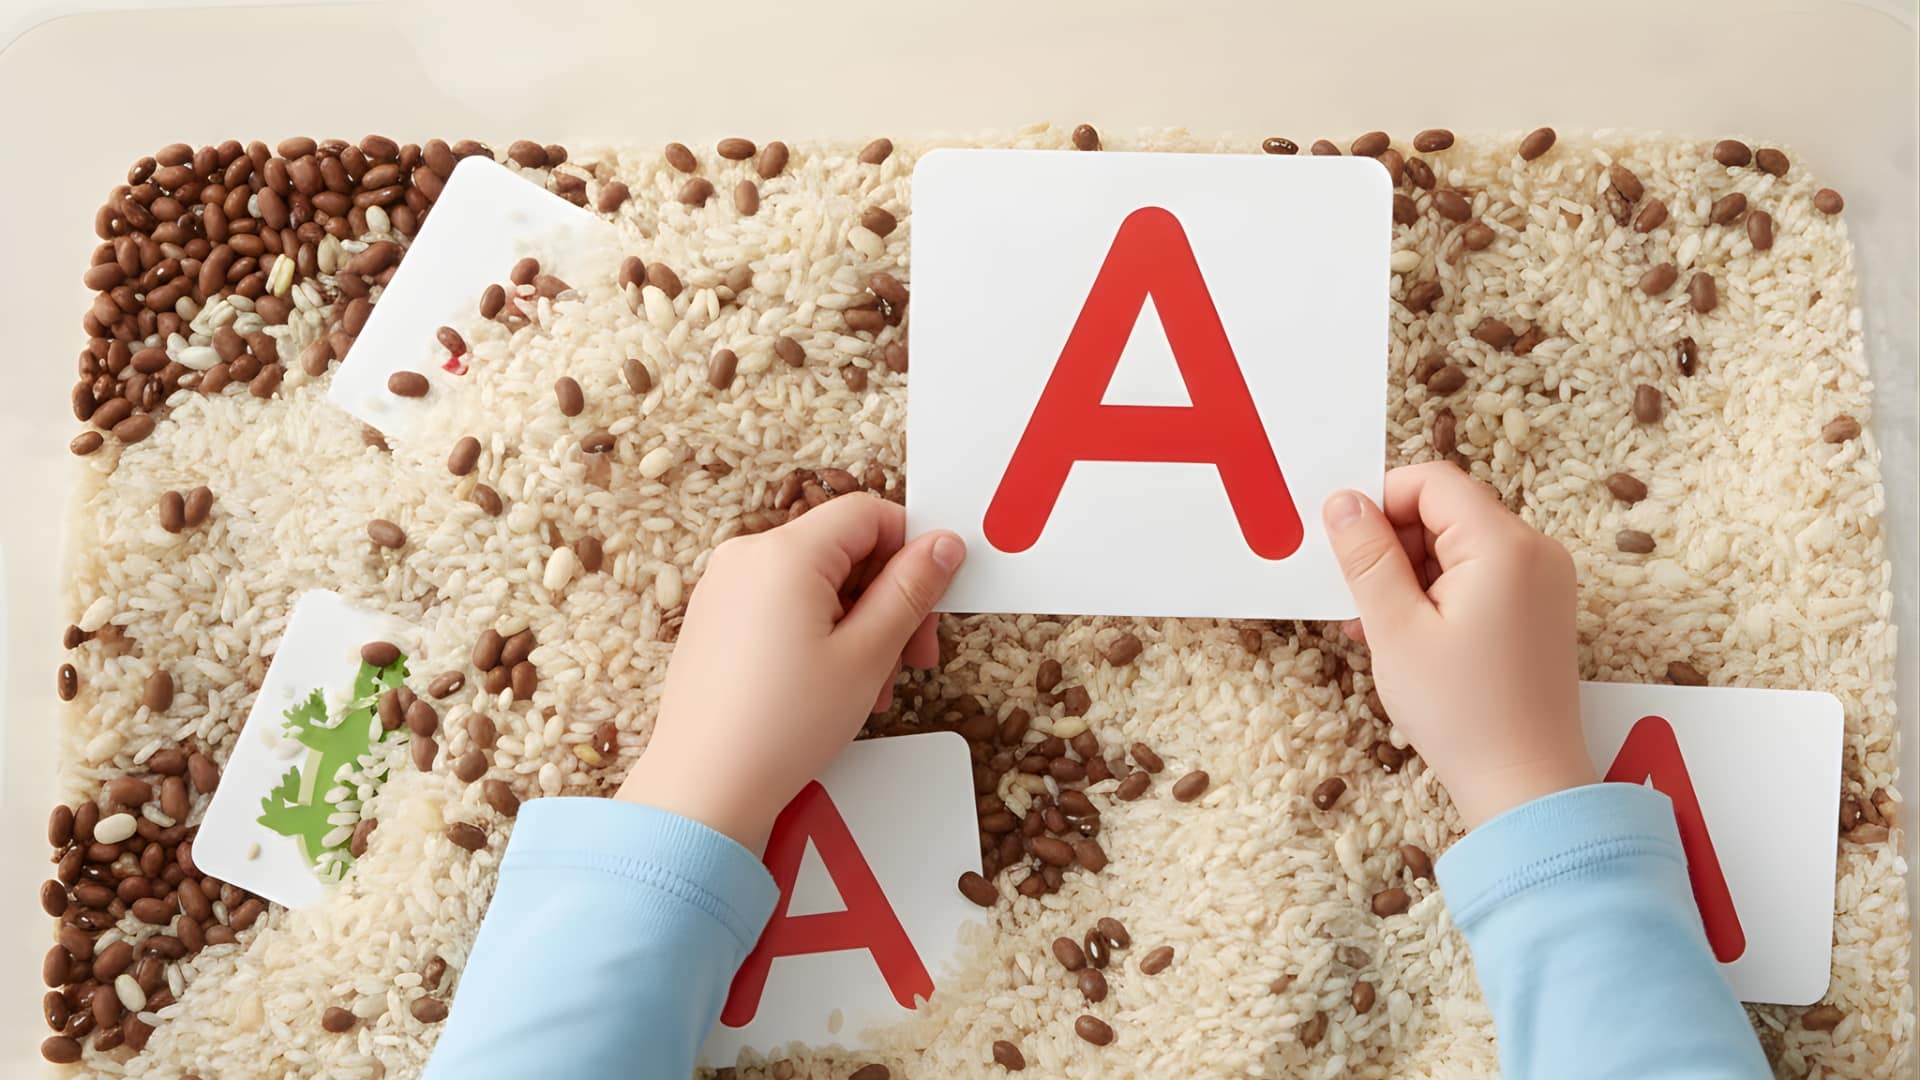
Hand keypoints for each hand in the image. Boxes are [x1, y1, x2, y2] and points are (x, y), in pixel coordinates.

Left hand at [616, 494, 966, 850]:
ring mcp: (724, 589)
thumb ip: (911, 590)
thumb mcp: (867, 654)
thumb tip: (944, 544)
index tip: (936, 596)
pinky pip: (783, 606)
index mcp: (785, 553)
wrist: (704, 789)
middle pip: (843, 550)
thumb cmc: (785, 725)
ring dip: (859, 625)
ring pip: (816, 584)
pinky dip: (820, 634)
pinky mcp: (714, 621)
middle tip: (916, 657)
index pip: (867, 513)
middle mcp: (747, 556)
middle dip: (889, 599)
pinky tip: (835, 687)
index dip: (911, 547)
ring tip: (873, 688)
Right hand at [1323, 462, 1594, 826]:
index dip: (1379, 501)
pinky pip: (1477, 577)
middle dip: (1390, 545)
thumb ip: (1366, 557)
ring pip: (1456, 546)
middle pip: (1445, 512)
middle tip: (1352, 597)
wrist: (1527, 785)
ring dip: (1407, 574)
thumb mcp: (1395, 629)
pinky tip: (1404, 636)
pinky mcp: (1539, 610)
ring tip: (1373, 628)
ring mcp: (1542, 581)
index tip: (1343, 545)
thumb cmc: (1462, 712)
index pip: (1431, 482)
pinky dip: (1435, 594)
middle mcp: (1534, 551)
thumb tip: (1342, 501)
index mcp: (1504, 545)